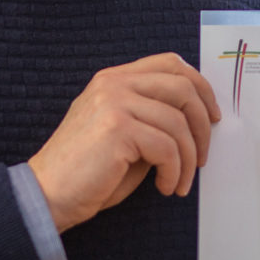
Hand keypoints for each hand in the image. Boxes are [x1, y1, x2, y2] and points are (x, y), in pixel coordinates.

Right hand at [27, 53, 220, 232]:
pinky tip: (165, 187)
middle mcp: (113, 83)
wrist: (47, 195)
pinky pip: (167, 147)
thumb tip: (199, 120)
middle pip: (182, 87)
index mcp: (114, 79)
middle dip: (202, 124)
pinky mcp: (117, 128)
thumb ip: (152, 116)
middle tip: (202, 156)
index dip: (200, 87)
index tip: (212, 115)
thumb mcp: (123, 133)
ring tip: (180, 182)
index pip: (170, 63)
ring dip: (187, 159)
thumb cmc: (88, 172)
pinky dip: (174, 172)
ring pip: (178, 122)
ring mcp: (114, 102)